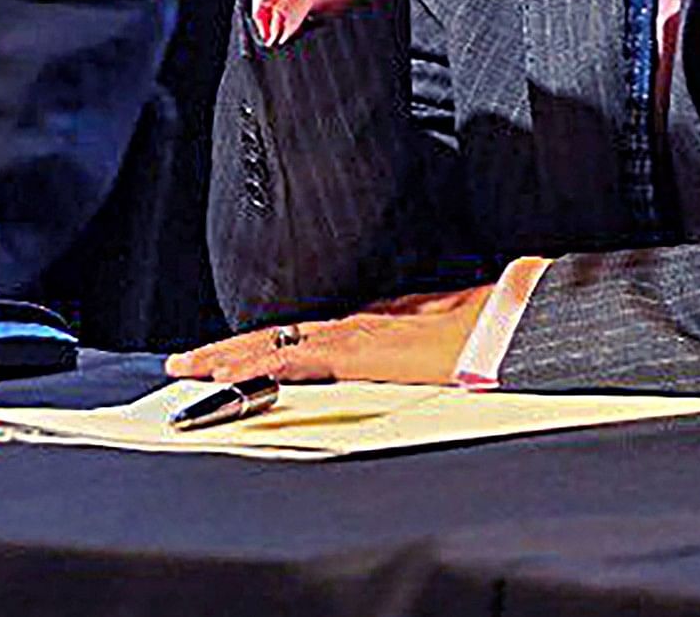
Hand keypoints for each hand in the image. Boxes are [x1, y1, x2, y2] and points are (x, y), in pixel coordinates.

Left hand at [166, 285, 497, 385]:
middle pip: (275, 335)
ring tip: (190, 368)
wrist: (512, 325)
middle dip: (228, 350)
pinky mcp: (355, 352)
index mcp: (372, 325)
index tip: (228, 356)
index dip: (261, 345)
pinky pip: (292, 360)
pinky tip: (228, 376)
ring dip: (227, 358)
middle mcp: (354, 324)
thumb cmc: (489, 334)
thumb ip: (421, 349)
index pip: (302, 335)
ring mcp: (351, 335)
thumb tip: (418, 359)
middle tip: (188, 362)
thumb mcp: (445, 343)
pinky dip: (254, 368)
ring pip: (271, 343)